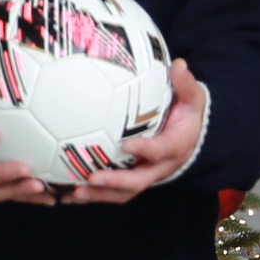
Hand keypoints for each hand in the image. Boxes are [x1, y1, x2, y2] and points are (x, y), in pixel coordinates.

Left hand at [64, 61, 211, 204]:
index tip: (126, 145)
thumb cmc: (188, 115)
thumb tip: (179, 65)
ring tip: (72, 193)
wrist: (193, 139)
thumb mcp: (192, 98)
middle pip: (137, 181)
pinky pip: (112, 192)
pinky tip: (65, 193)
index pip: (160, 150)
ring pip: (122, 192)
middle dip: (114, 182)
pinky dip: (91, 194)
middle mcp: (160, 167)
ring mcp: (145, 177)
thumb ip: (185, 84)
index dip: (145, 150)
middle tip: (91, 178)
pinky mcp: (132, 181)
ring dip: (98, 195)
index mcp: (175, 146)